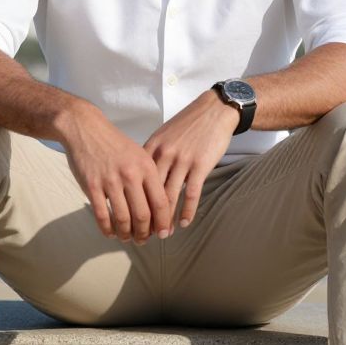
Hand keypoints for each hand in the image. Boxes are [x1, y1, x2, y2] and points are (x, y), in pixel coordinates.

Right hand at [58, 106, 172, 243]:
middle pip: (143, 215)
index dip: (164, 222)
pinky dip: (107, 229)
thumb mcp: (140, 154)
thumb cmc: (115, 143)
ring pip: (122, 218)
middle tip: (144, 240)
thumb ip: (150, 178)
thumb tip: (159, 208)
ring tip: (127, 238)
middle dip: (145, 234)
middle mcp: (130, 175)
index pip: (161, 202)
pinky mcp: (91, 185)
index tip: (164, 234)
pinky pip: (102, 215)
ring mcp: (110, 181)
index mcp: (146, 167)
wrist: (86, 128)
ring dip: (126, 234)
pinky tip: (110, 233)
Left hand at [143, 90, 240, 231]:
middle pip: (150, 192)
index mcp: (151, 148)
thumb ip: (151, 155)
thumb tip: (139, 176)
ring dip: (166, 219)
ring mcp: (182, 160)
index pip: (137, 181)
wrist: (214, 110)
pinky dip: (187, 211)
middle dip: (146, 216)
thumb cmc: (188, 124)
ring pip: (169, 196)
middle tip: (144, 233)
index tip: (131, 217)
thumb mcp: (163, 135)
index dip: (133, 202)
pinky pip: (191, 194)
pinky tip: (184, 223)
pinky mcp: (200, 165)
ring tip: (163, 234)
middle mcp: (164, 155)